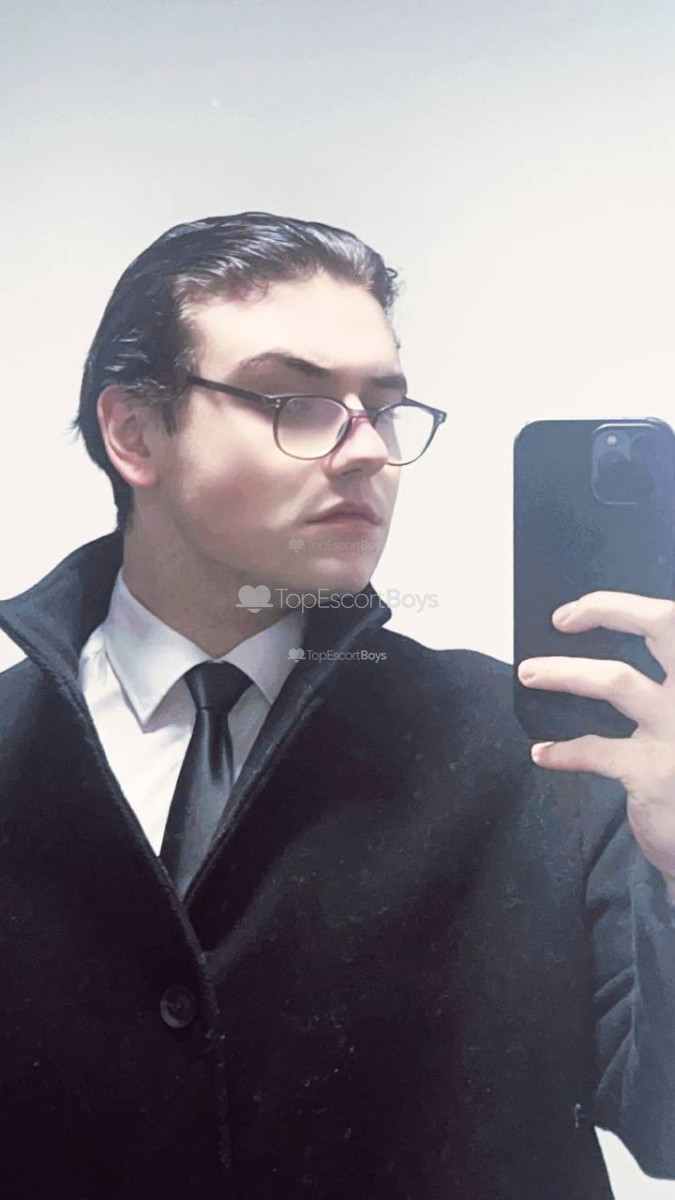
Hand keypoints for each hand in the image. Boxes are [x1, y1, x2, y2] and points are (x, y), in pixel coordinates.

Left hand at [518, 592, 674, 901]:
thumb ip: (661, 687)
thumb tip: (593, 657)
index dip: (626, 605)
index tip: (582, 607)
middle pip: (663, 626)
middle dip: (607, 610)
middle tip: (561, 620)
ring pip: (617, 680)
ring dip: (565, 672)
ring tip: (529, 673)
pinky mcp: (655, 771)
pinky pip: (595, 749)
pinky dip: (563, 750)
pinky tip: (542, 753)